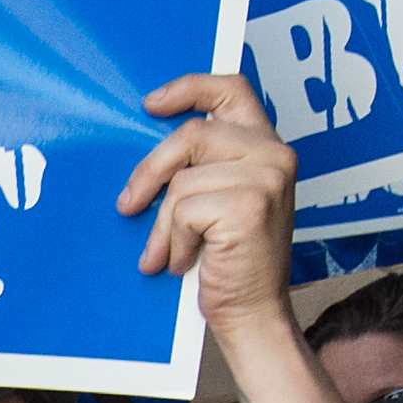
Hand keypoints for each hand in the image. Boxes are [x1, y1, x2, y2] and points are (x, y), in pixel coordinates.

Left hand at [115, 70, 299, 318]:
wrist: (253, 314)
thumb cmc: (232, 263)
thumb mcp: (220, 202)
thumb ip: (201, 167)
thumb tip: (147, 148)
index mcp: (266, 147)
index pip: (231, 90)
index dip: (189, 87)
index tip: (150, 105)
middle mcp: (273, 155)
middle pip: (190, 135)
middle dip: (150, 173)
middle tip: (128, 205)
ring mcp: (266, 178)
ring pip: (182, 181)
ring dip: (164, 225)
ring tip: (171, 252)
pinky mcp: (250, 205)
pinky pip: (184, 210)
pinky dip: (174, 241)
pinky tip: (188, 260)